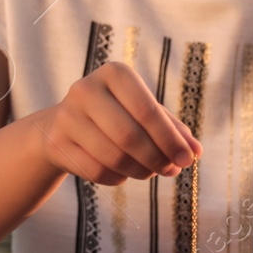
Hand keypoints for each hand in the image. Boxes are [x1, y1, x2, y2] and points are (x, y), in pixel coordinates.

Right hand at [34, 62, 200, 184]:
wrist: (65, 124)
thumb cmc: (117, 115)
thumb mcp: (146, 114)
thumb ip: (173, 129)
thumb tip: (195, 151)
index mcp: (114, 74)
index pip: (148, 110)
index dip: (170, 139)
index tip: (188, 159)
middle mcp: (86, 89)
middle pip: (129, 136)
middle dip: (156, 158)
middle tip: (171, 170)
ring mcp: (67, 116)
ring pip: (113, 157)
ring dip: (140, 171)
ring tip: (149, 172)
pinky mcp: (57, 143)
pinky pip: (97, 171)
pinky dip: (118, 178)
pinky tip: (123, 173)